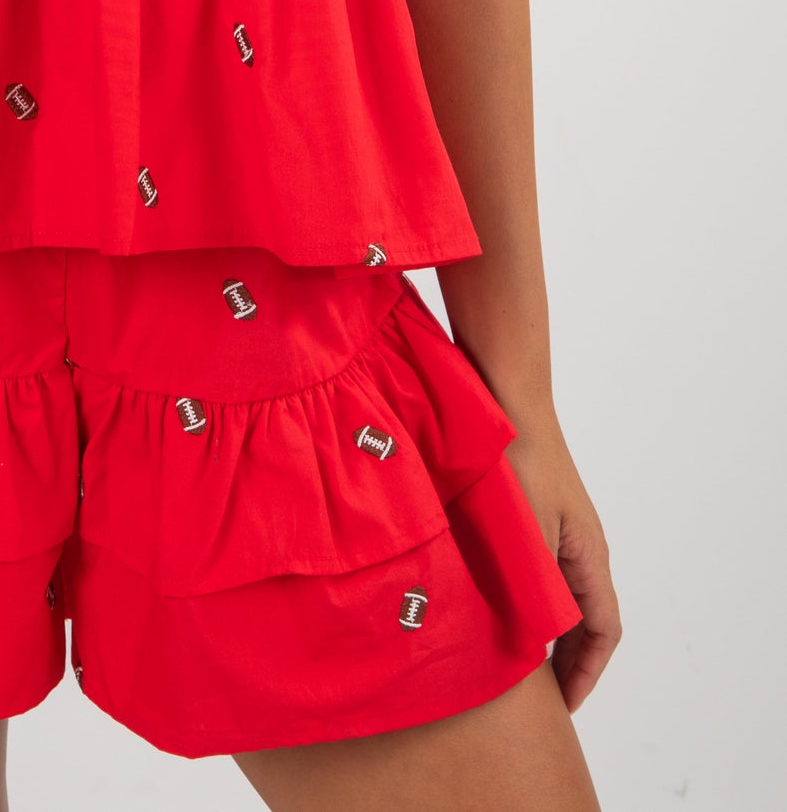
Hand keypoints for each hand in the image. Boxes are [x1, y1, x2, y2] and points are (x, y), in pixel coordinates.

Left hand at [505, 414, 621, 711]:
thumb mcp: (527, 533)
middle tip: (539, 695)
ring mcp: (554, 525)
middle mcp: (578, 543)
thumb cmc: (518, 457)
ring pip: (559, 592)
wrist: (505, 393)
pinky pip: (536, 566)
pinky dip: (524, 595)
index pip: (603, 629)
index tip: (565, 705)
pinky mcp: (529, 509)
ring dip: (545, 628)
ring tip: (515, 658)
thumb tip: (528, 643)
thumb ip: (532, 588)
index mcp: (588, 554)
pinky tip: (493, 602)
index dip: (587, 671)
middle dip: (567, 660)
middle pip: (584, 617)